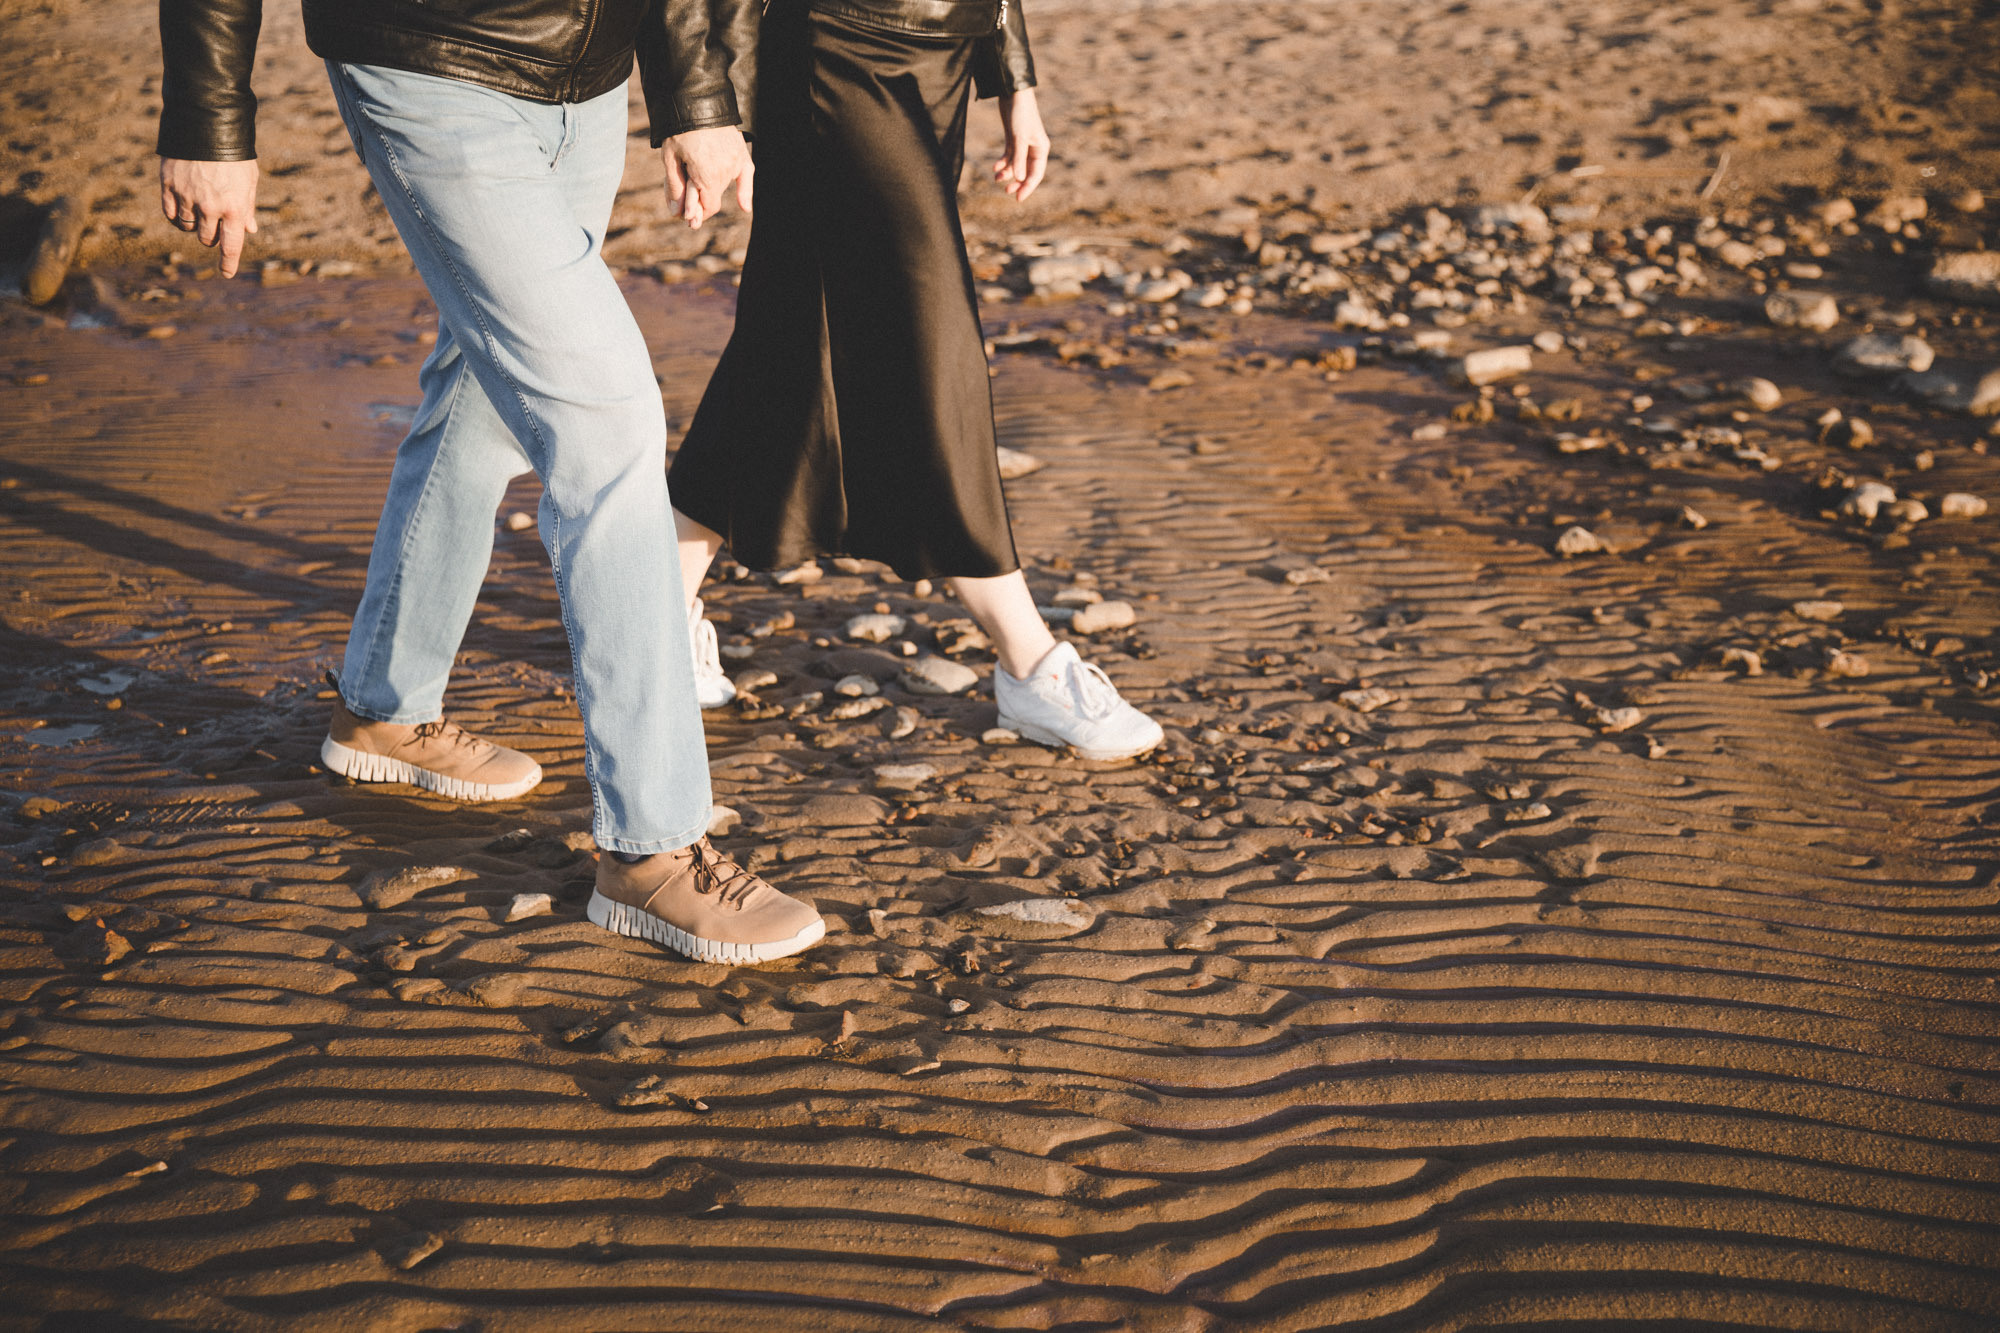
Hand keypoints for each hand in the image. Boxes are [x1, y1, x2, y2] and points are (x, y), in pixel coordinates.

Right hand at [159, 157, 259, 276]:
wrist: (207, 124)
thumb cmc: (234, 153)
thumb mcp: (248, 179)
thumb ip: (247, 206)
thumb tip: (249, 230)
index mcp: (234, 207)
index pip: (231, 245)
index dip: (228, 262)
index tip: (226, 273)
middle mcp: (210, 206)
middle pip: (207, 238)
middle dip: (212, 237)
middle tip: (215, 226)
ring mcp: (187, 197)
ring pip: (188, 227)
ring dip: (195, 226)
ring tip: (201, 212)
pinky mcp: (168, 185)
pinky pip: (170, 213)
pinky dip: (177, 217)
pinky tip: (183, 211)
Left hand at [661, 127, 753, 229]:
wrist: (697, 100)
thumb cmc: (679, 129)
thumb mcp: (670, 159)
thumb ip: (675, 187)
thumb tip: (676, 214)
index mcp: (707, 176)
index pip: (708, 207)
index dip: (697, 214)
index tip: (687, 218)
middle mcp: (725, 172)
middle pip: (714, 198)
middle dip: (701, 205)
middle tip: (688, 212)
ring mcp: (735, 162)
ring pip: (723, 187)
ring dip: (711, 189)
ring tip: (692, 177)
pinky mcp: (741, 153)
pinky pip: (746, 177)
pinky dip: (744, 191)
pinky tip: (744, 207)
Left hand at [992, 89, 1048, 201]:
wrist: (1013, 93)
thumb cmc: (1020, 114)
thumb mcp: (1019, 138)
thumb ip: (1018, 159)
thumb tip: (1019, 178)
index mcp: (1041, 149)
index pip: (1036, 174)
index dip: (1028, 187)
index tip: (1018, 198)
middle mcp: (1033, 148)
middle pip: (1027, 171)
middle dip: (1017, 182)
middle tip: (1007, 192)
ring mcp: (1023, 144)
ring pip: (1016, 165)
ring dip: (1007, 173)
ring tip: (996, 179)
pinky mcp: (1013, 138)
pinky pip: (1009, 156)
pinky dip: (1002, 162)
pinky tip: (995, 168)